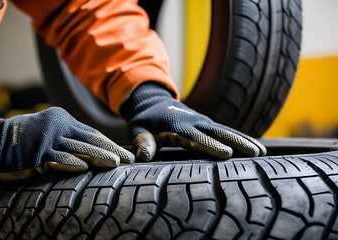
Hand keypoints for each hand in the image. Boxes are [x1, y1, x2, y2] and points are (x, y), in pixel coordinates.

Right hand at [0, 107, 133, 180]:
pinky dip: (73, 163)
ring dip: (99, 157)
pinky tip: (86, 168)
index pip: (90, 132)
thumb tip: (83, 153)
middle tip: (129, 159)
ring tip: (116, 165)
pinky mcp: (36, 153)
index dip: (108, 143)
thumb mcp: (42, 134)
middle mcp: (56, 125)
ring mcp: (47, 138)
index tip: (123, 153)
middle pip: (90, 138)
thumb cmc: (15, 142)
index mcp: (59, 119)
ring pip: (79, 148)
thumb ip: (61, 139)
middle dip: (111, 150)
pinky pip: (58, 158)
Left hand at [120, 83, 266, 160]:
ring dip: (244, 140)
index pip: (194, 137)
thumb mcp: (138, 130)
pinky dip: (242, 138)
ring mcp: (203, 122)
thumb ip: (142, 143)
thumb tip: (143, 157)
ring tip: (263, 152)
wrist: (153, 103)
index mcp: (177, 126)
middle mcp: (194, 122)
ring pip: (226, 131)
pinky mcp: (208, 125)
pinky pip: (227, 132)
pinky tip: (257, 149)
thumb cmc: (145, 122)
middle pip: (217, 133)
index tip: (225, 153)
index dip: (209, 145)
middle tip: (255, 152)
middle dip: (236, 142)